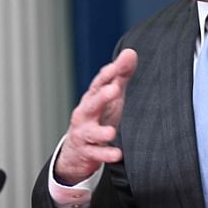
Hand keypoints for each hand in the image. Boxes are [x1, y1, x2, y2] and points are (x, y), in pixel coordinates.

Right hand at [54, 48, 137, 184]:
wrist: (76, 150)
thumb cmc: (98, 116)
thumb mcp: (110, 96)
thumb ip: (120, 75)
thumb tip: (130, 52)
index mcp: (92, 98)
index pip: (98, 84)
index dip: (107, 75)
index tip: (116, 67)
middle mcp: (85, 114)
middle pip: (92, 104)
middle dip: (102, 97)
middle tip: (114, 90)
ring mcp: (84, 133)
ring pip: (90, 132)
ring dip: (100, 132)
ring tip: (111, 132)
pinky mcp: (87, 152)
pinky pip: (96, 154)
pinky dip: (105, 154)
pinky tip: (117, 154)